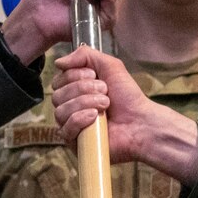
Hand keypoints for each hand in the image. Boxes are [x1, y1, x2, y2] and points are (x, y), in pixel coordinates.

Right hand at [52, 47, 197, 183]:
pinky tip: (95, 117)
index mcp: (75, 90)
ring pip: (60, 111)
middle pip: (57, 95)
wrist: (141, 122)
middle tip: (105, 92)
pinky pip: (65, 128)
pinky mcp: (75, 143)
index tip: (95, 76)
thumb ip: (85, 55)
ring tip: (105, 105)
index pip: (58, 80)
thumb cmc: (127, 96)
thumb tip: (58, 61)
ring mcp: (71, 126)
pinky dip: (80, 119)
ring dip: (85, 103)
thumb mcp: (109, 65)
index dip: (75, 76)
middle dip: (83, 89)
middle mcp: (71, 107)